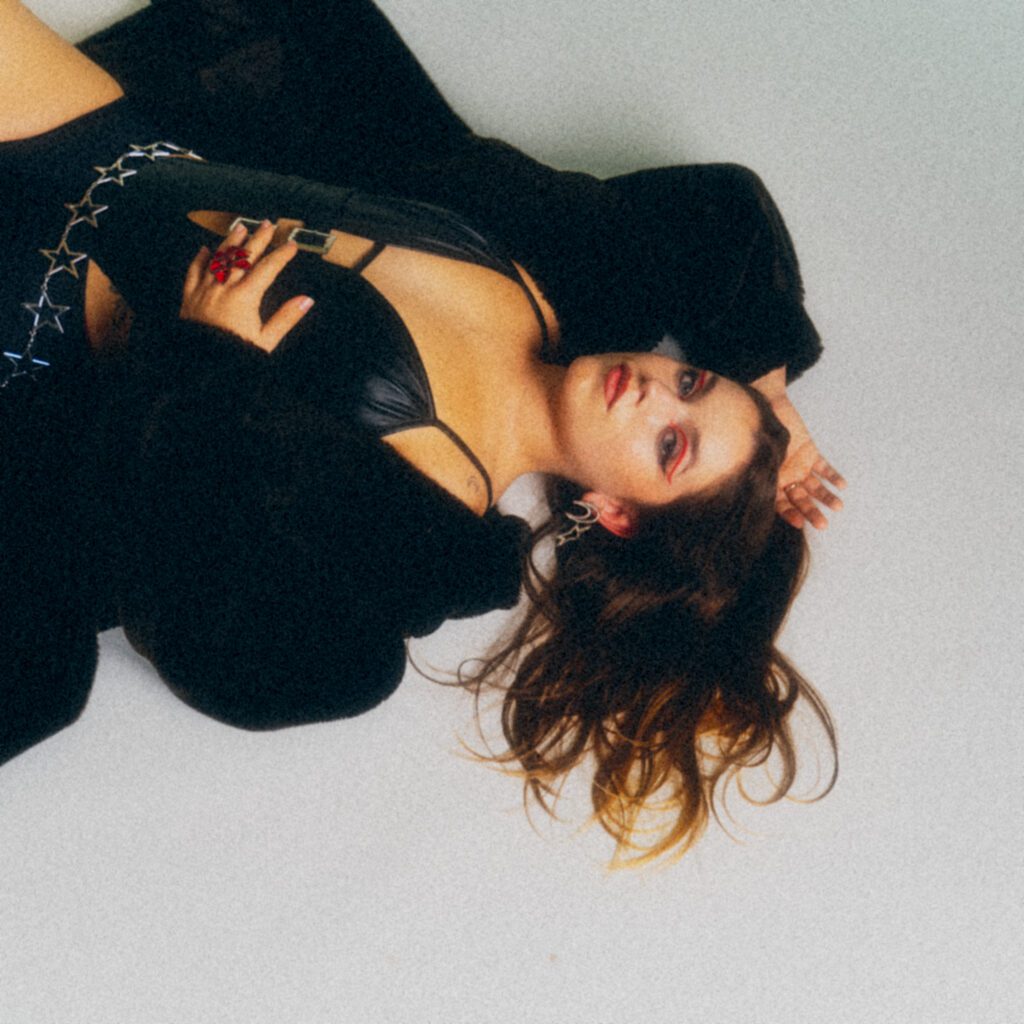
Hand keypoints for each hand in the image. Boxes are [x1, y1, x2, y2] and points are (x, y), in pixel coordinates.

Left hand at [180, 220, 313, 352]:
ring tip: (240, 228)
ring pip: (219, 258)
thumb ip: (286, 318)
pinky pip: (193, 272)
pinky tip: (204, 249)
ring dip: (231, 241)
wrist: (200, 367)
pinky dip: (200, 259)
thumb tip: (306, 301)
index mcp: (245, 297)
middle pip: (244, 256)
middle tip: (268, 226)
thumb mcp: (266, 341)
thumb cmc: (233, 356)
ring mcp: (205, 290)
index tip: (291, 246)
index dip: (281, 255)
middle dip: (258, 239)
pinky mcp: (189, 298)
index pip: (267, 269)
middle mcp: (224, 288)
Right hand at [771, 393, 845, 529]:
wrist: (766, 405)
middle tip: (823, 524)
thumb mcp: (759, 458)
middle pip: (799, 499)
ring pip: (814, 486)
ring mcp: (798, 465)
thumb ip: (765, 475)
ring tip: (838, 506)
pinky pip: (822, 467)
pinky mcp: (809, 452)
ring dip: (825, 496)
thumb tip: (764, 497)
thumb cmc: (756, 432)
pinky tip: (842, 485)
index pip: (780, 504)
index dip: (790, 514)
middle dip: (811, 511)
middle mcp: (784, 477)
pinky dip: (832, 476)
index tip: (800, 523)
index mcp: (769, 481)